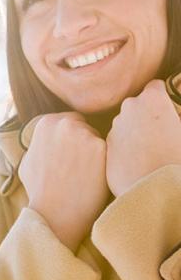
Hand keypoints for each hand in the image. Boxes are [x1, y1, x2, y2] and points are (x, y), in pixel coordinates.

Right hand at [18, 112, 109, 252]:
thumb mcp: (27, 161)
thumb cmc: (39, 191)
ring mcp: (83, 134)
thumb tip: (44, 140)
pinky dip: (105, 164)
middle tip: (80, 167)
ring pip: (98, 139)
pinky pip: (110, 152)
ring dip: (96, 154)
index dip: (72, 140)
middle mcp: (64, 123)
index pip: (69, 121)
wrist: (54, 214)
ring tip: (86, 176)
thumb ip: (38, 144)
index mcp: (46, 123)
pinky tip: (96, 179)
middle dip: (84, 143)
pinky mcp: (101, 148)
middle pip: (85, 127)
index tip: (71, 156)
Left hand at [106, 78, 180, 197]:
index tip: (168, 110)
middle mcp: (129, 108)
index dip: (163, 98)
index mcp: (152, 99)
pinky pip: (117, 142)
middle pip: (138, 105)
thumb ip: (176, 119)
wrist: (156, 192)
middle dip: (148, 116)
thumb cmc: (177, 160)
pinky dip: (126, 149)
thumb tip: (171, 121)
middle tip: (162, 135)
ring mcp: (115, 127)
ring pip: (126, 124)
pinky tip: (139, 163)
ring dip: (136, 132)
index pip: (156, 87)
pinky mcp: (106, 147)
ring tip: (151, 153)